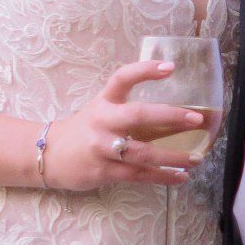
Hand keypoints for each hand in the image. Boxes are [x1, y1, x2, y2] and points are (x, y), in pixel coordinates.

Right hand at [42, 59, 215, 191]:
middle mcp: (103, 122)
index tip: (170, 68)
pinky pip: (138, 175)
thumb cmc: (84, 131)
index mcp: (103, 102)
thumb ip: (128, 108)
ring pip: (143, 152)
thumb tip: (171, 111)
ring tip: (196, 158)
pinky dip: (162, 176)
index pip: (122, 78)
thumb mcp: (100, 110)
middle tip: (196, 119)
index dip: (145, 70)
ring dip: (173, 157)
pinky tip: (180, 176)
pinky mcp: (103, 171)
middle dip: (170, 116)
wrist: (48, 156)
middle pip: (139, 115)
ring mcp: (102, 148)